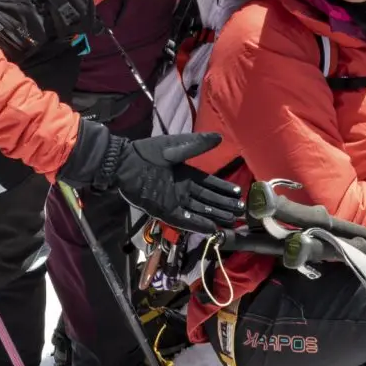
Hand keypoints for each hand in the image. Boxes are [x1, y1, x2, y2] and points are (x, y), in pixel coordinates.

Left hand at [74, 125, 244, 233]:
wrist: (123, 164)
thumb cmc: (147, 153)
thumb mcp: (174, 146)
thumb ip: (196, 146)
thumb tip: (219, 138)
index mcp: (186, 174)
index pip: (210, 184)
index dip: (224, 189)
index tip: (239, 194)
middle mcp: (182, 189)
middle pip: (208, 199)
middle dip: (224, 206)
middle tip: (241, 212)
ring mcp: (173, 200)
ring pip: (199, 210)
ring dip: (214, 216)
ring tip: (231, 222)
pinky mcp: (163, 209)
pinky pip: (183, 219)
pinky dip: (196, 223)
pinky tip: (211, 228)